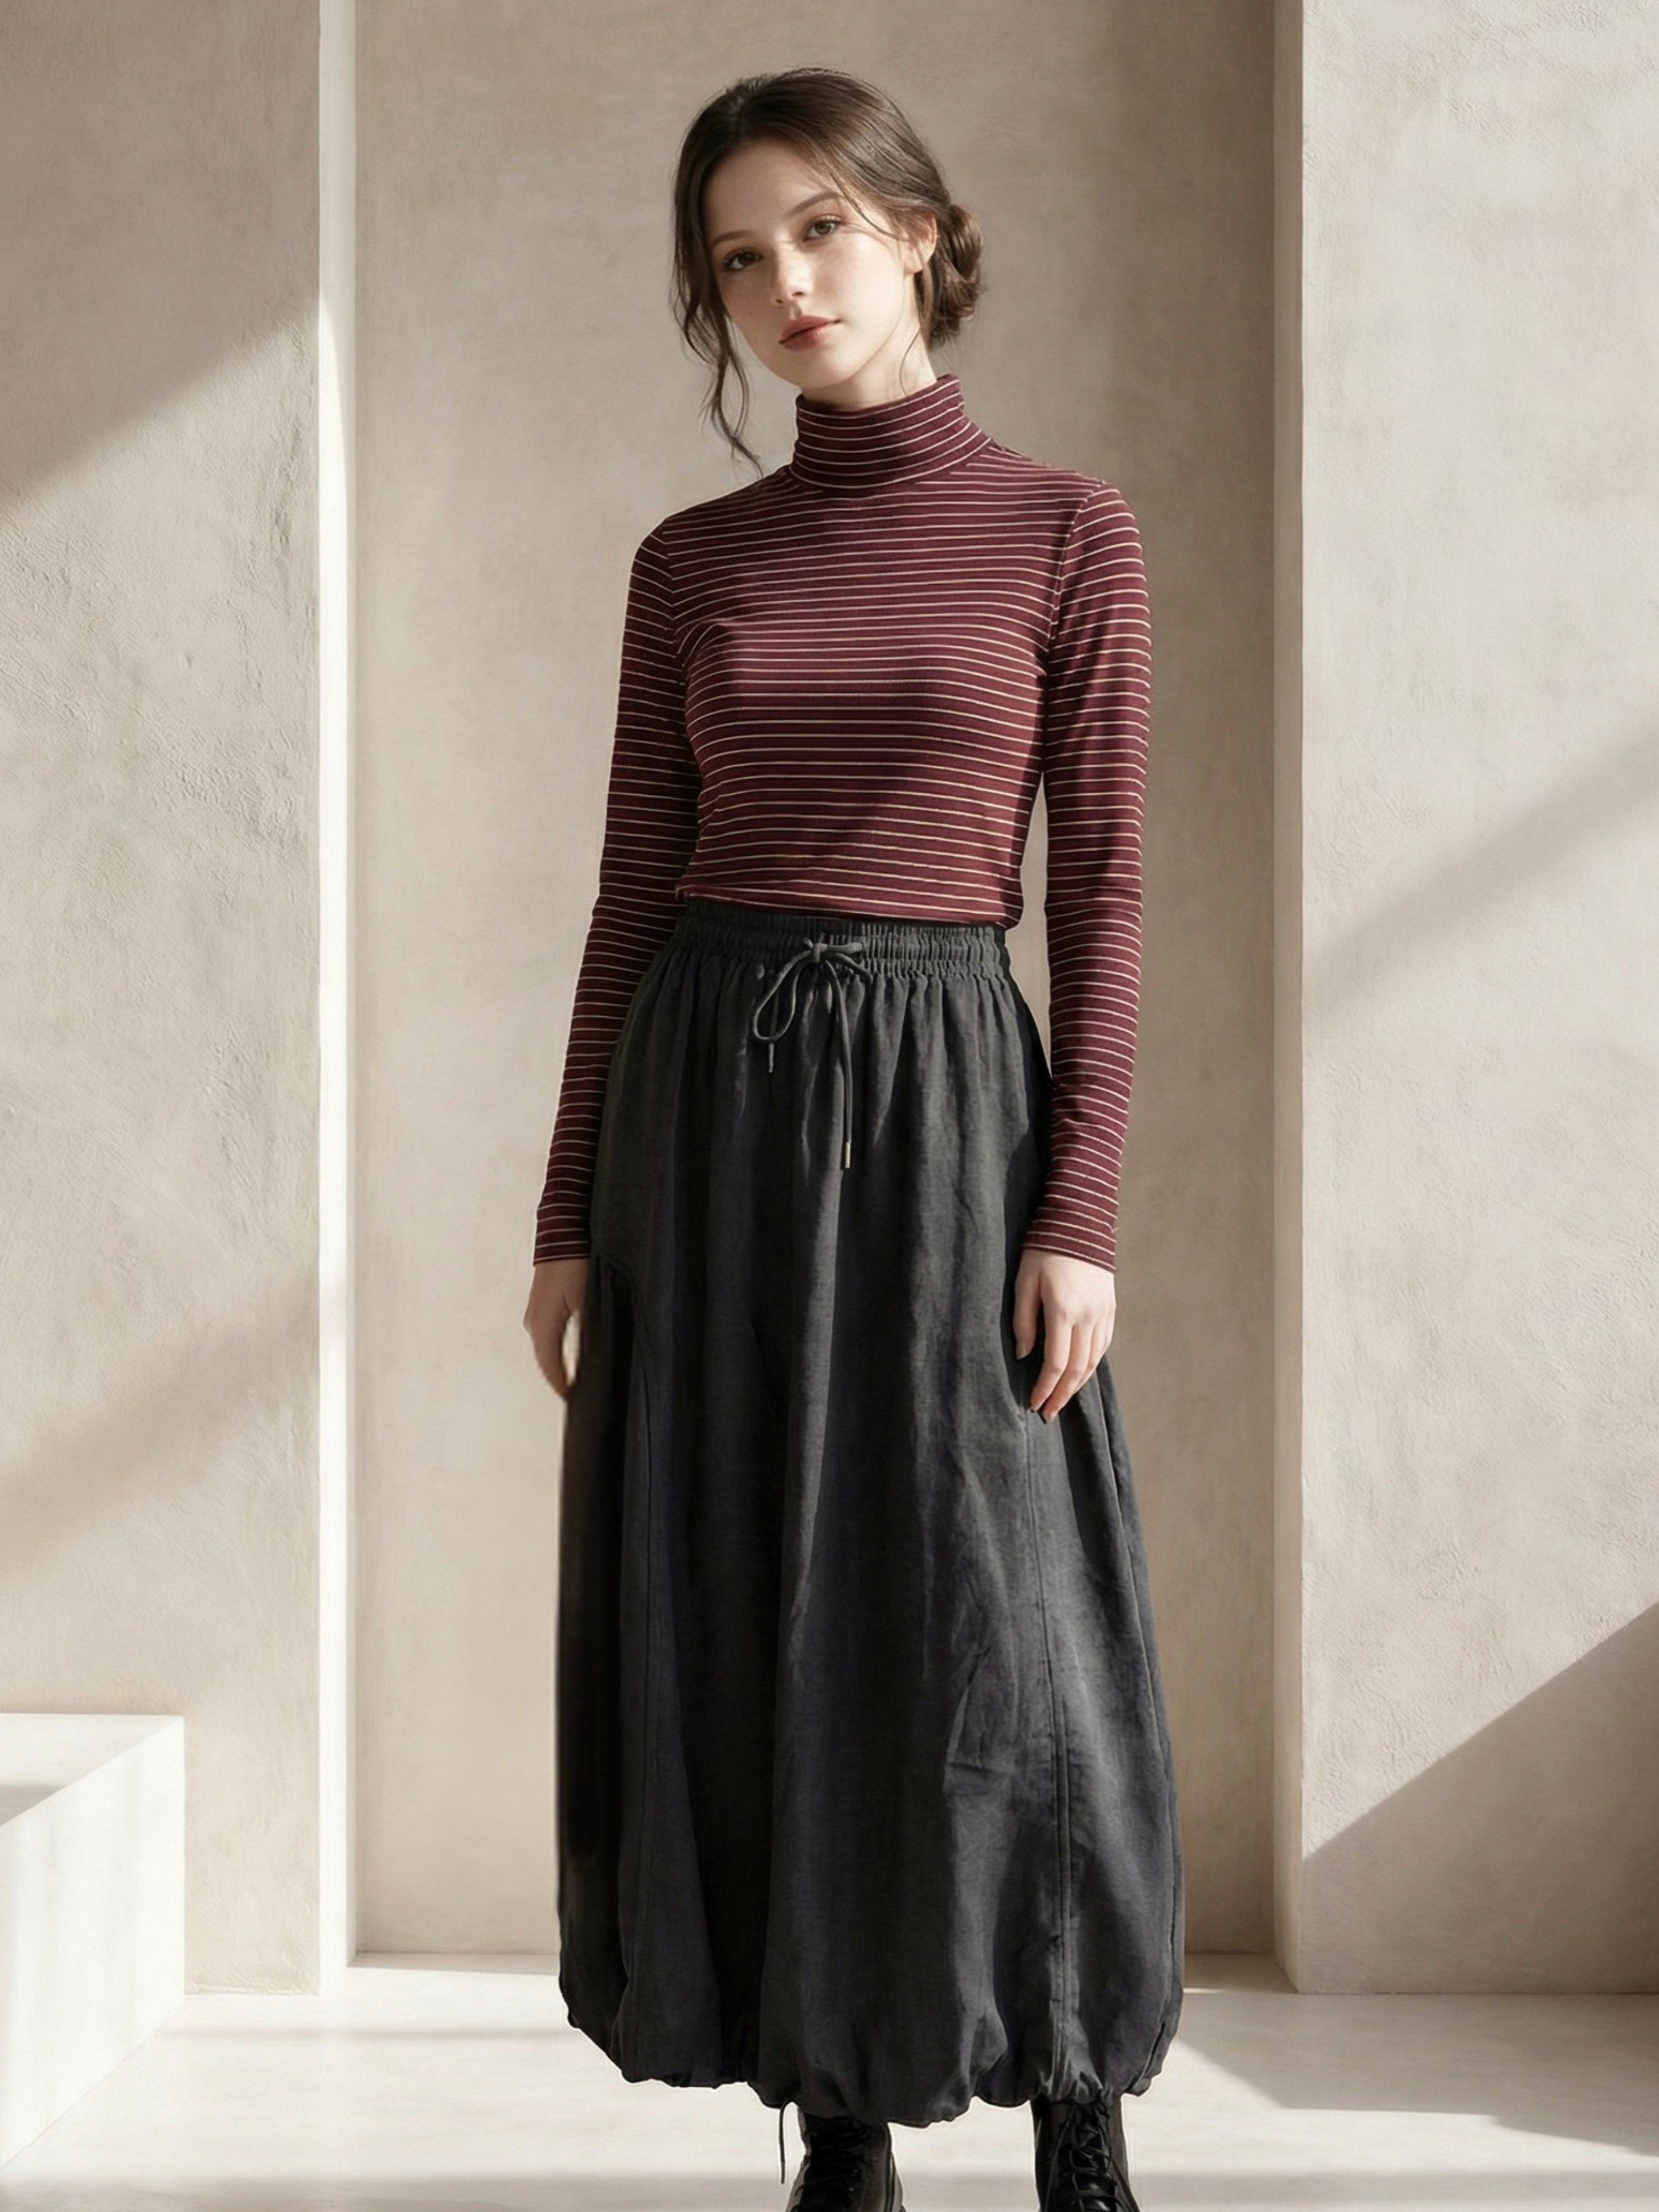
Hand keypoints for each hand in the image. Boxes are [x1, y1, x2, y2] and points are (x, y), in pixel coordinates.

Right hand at [524, 1256, 587, 1397]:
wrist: (562, 1232)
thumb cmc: (575, 1263)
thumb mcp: (588, 1300)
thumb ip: (589, 1331)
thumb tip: (593, 1357)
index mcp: (543, 1325)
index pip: (549, 1366)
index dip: (560, 1385)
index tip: (571, 1400)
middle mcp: (534, 1322)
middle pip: (545, 1360)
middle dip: (558, 1377)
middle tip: (574, 1394)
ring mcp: (535, 1311)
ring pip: (545, 1347)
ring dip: (555, 1363)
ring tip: (571, 1378)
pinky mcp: (540, 1302)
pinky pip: (546, 1334)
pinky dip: (555, 1347)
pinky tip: (566, 1351)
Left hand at [1013, 1244, 1115, 1419]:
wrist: (1080, 1221)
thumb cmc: (1044, 1250)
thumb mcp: (1024, 1282)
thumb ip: (1023, 1320)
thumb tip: (1024, 1354)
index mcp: (1064, 1310)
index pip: (1056, 1363)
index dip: (1045, 1388)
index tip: (1034, 1404)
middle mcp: (1089, 1316)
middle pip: (1078, 1369)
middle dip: (1062, 1395)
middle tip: (1048, 1413)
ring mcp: (1103, 1312)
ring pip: (1093, 1360)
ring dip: (1078, 1384)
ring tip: (1062, 1399)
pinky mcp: (1110, 1308)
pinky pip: (1103, 1345)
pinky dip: (1091, 1364)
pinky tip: (1080, 1373)